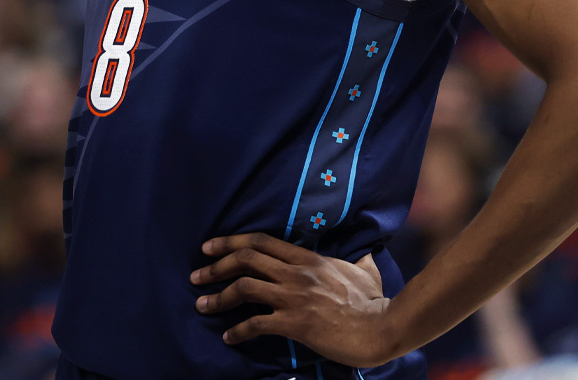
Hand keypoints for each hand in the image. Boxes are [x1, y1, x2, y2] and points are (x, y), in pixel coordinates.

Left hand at [191, 233, 399, 368]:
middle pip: (246, 259)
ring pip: (245, 288)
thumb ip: (356, 259)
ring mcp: (295, 297)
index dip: (231, 241)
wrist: (380, 328)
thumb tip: (363, 253)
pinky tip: (228, 337)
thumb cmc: (373, 301)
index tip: (209, 246)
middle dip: (215, 266)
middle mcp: (297, 273)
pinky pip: (256, 324)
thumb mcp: (364, 270)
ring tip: (201, 306)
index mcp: (308, 258)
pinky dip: (238, 330)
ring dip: (218, 297)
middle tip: (196, 275)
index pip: (261, 241)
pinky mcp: (295, 323)